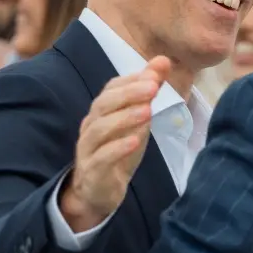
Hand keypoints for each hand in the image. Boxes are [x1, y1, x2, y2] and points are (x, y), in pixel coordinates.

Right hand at [58, 57, 169, 232]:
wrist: (97, 191)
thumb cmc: (118, 150)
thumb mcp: (137, 120)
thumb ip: (147, 92)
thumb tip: (163, 60)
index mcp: (101, 111)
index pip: (111, 89)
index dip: (131, 80)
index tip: (155, 74)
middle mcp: (91, 126)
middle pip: (104, 104)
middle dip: (129, 94)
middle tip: (153, 88)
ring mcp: (88, 148)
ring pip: (100, 129)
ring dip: (124, 118)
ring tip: (148, 111)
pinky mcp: (92, 171)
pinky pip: (101, 157)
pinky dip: (118, 148)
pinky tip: (135, 141)